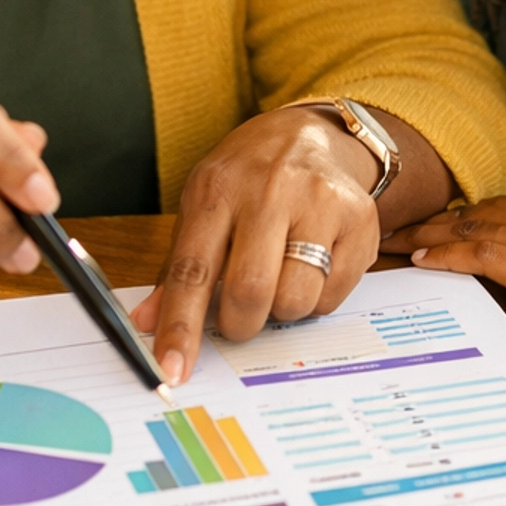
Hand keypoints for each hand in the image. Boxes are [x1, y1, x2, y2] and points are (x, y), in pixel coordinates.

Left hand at [133, 107, 384, 384]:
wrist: (307, 134)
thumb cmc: (245, 181)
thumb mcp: (202, 208)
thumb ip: (176, 269)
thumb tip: (146, 322)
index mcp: (217, 189)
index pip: (192, 269)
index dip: (181, 326)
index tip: (172, 370)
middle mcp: (269, 190)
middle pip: (250, 291)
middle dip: (241, 324)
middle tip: (241, 318)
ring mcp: (319, 201)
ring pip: (296, 298)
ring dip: (282, 310)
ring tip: (280, 280)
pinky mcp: (359, 217)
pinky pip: (334, 294)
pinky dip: (318, 299)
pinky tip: (312, 267)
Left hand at [389, 194, 505, 339]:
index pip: (503, 207)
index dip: (464, 215)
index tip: (436, 220)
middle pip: (477, 213)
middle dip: (433, 219)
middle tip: (395, 225)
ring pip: (470, 230)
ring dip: (427, 234)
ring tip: (392, 241)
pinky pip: (483, 259)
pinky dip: (447, 255)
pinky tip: (423, 258)